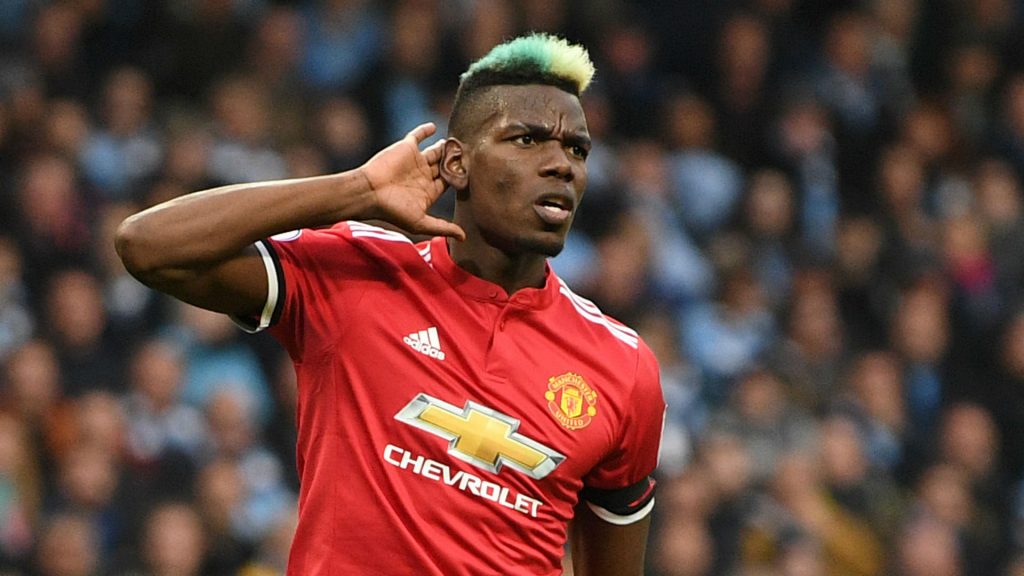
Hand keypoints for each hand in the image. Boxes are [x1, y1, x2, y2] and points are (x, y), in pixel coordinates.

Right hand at [360, 123, 465, 239]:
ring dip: (446, 147)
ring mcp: (415, 161)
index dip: (459, 177)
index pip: (449, 182)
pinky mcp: (406, 148)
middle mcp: (423, 175)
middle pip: (444, 165)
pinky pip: (417, 136)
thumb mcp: (421, 222)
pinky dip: (425, 130)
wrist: (369, 192)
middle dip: (455, 161)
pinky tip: (435, 127)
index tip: (474, 172)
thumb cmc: (392, 210)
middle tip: (471, 153)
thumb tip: (464, 238)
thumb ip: (443, 227)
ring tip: (458, 141)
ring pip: (435, 151)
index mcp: (428, 191)